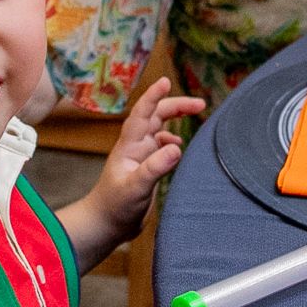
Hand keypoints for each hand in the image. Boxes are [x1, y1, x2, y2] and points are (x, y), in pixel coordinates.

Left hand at [85, 78, 204, 243]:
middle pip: (156, 116)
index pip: (142, 114)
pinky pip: (162, 146)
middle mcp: (136, 147)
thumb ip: (155, 168)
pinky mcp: (147, 169)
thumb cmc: (115, 207)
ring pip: (160, 129)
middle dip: (176, 105)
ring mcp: (141, 157)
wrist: (106, 225)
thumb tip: (176, 147)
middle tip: (200, 104)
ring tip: (197, 114)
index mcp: (129, 146)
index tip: (166, 81)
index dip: (153, 96)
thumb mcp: (136, 188)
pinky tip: (180, 146)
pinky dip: (173, 140)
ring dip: (176, 118)